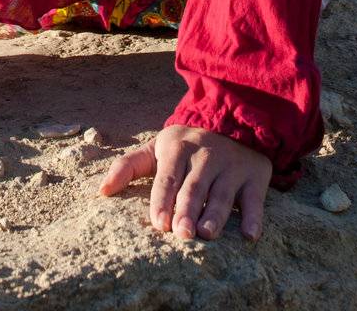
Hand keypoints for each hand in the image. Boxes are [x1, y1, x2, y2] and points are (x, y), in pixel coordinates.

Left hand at [97, 124, 271, 241]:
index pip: (167, 177)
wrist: (232, 120)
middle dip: (187, 210)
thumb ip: (128, 167)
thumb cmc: (185, 147)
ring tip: (206, 234)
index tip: (158, 224)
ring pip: (222, 193)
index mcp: (178, 148)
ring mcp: (231, 165)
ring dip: (215, 214)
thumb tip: (101, 191)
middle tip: (181, 234)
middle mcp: (206, 155)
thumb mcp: (156, 149)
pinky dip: (253, 217)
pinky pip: (255, 199)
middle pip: (194, 187)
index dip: (162, 200)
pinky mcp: (254, 176)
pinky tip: (249, 235)